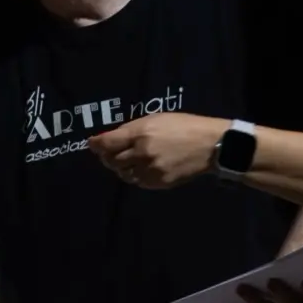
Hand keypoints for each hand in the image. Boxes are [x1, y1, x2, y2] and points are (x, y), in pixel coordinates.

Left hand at [89, 112, 225, 189]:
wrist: (210, 144)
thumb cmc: (184, 126)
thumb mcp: (157, 119)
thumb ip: (132, 129)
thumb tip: (110, 138)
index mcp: (141, 133)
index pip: (108, 143)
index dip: (96, 145)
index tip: (91, 144)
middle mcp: (142, 153)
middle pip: (113, 161)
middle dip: (107, 157)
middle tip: (108, 153)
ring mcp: (150, 170)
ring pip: (124, 173)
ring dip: (120, 168)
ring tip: (125, 161)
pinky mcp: (159, 183)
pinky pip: (138, 182)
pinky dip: (135, 175)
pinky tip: (140, 168)